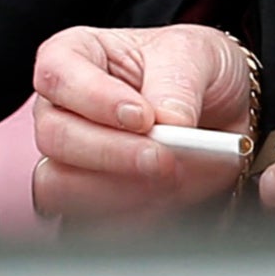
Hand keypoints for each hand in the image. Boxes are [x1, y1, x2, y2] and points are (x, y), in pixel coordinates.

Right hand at [28, 23, 252, 223]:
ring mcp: (70, 158)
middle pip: (54, 136)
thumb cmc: (193, 69)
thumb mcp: (195, 53)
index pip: (56, 74)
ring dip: (118, 191)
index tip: (142, 116)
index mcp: (76, 55)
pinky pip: (86, 222)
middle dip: (113, 153)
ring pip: (60, 185)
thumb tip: (170, 124)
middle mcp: (63, 108)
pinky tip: (163, 201)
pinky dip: (129, 218)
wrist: (220, 111)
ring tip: (169, 179)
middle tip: (164, 158)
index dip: (94, 98)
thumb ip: (178, 84)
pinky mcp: (89, 201)